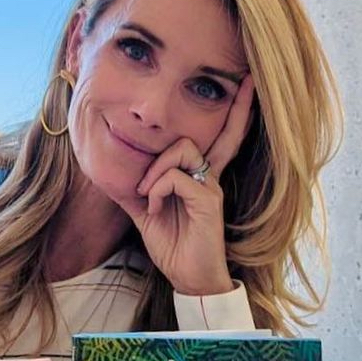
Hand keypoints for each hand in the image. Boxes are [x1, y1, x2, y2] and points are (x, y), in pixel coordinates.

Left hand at [113, 74, 255, 295]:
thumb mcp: (147, 213)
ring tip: (146, 196)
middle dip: (177, 141)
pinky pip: (176, 177)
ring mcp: (211, 187)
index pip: (223, 136)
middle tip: (146, 181)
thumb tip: (113, 173)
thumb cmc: (174, 246)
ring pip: (182, 149)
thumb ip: (137, 189)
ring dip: (155, 171)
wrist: (189, 279)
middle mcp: (210, 177)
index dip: (238, 110)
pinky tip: (152, 208)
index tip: (248, 81)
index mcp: (200, 177)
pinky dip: (156, 189)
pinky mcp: (209, 201)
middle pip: (199, 136)